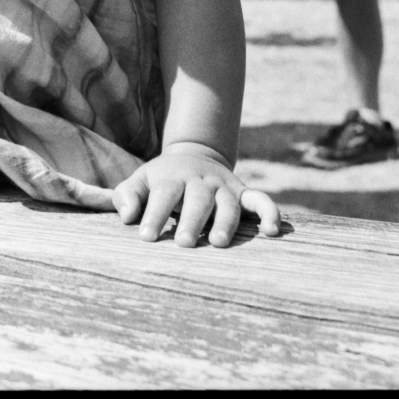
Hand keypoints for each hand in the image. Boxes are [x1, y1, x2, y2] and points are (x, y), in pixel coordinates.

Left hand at [112, 144, 281, 246]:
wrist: (194, 156)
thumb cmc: (162, 179)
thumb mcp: (141, 180)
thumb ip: (128, 195)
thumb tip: (126, 216)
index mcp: (172, 177)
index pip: (164, 195)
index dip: (155, 214)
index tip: (146, 236)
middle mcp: (200, 181)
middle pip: (197, 199)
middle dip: (192, 221)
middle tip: (184, 243)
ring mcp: (224, 186)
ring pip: (228, 203)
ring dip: (225, 221)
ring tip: (219, 242)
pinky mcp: (243, 193)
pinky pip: (260, 200)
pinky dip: (270, 212)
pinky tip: (272, 231)